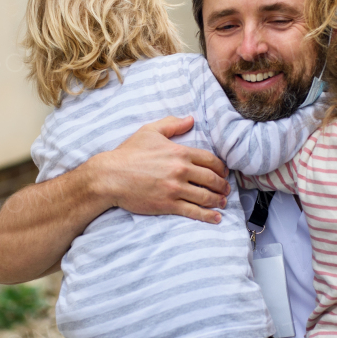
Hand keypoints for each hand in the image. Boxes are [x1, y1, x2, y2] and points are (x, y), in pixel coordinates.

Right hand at [90, 116, 230, 222]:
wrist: (110, 176)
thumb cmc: (128, 153)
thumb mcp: (149, 131)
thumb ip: (172, 124)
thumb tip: (191, 119)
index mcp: (179, 152)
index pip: (210, 160)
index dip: (221, 168)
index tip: (224, 172)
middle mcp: (181, 171)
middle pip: (212, 179)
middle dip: (222, 185)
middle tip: (226, 189)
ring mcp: (175, 189)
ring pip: (206, 196)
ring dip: (218, 201)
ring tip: (222, 203)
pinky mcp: (168, 204)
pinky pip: (193, 211)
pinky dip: (208, 216)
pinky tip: (216, 218)